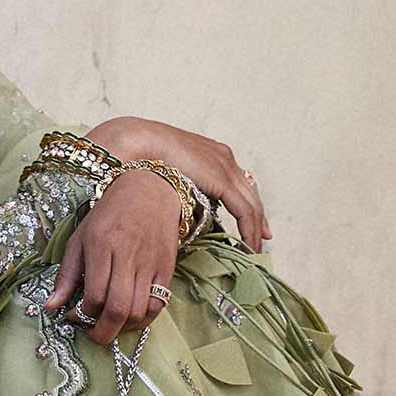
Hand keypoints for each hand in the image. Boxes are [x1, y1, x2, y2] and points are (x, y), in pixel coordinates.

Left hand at [43, 170, 181, 344]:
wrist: (149, 192)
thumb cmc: (109, 216)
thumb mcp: (79, 239)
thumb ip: (66, 275)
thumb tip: (50, 307)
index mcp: (101, 245)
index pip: (94, 295)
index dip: (81, 315)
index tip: (72, 316)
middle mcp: (127, 256)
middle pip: (118, 309)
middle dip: (102, 333)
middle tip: (91, 334)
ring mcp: (149, 264)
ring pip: (138, 311)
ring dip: (121, 328)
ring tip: (107, 324)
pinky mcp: (166, 270)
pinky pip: (157, 306)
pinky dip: (142, 320)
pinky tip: (128, 318)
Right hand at [90, 116, 270, 250]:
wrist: (136, 143)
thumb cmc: (140, 158)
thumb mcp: (165, 173)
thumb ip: (178, 185)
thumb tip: (175, 204)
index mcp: (211, 154)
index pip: (238, 183)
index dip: (247, 204)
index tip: (253, 225)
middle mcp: (224, 158)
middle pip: (250, 193)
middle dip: (257, 219)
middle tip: (259, 241)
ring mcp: (226, 167)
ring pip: (252, 205)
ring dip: (254, 231)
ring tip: (253, 252)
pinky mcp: (223, 180)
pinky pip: (245, 211)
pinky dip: (249, 231)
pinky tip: (248, 246)